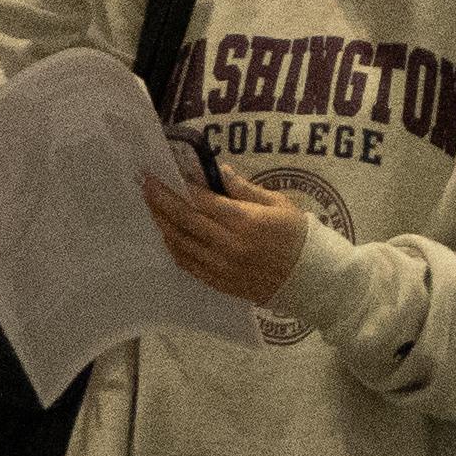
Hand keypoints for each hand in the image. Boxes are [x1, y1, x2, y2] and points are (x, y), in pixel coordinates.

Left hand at [143, 165, 314, 310]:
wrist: (311, 278)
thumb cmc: (296, 235)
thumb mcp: (277, 204)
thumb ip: (244, 189)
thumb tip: (218, 171)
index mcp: (245, 222)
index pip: (201, 201)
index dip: (178, 187)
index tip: (161, 173)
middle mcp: (229, 245)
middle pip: (185, 221)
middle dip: (161, 201)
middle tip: (145, 185)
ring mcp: (222, 267)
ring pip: (181, 244)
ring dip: (162, 223)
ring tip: (151, 206)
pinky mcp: (220, 283)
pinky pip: (188, 265)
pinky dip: (174, 248)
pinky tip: (167, 234)